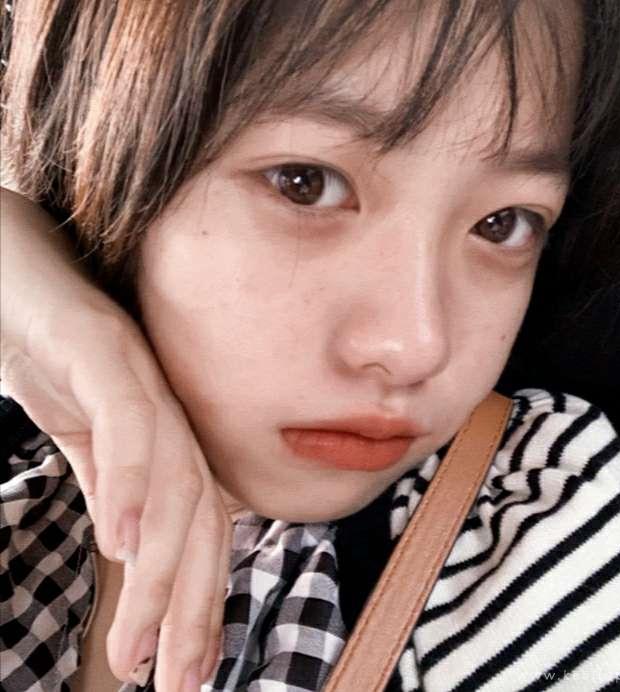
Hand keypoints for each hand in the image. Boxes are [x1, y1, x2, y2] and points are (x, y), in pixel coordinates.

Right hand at [1, 188, 240, 688]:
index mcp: (163, 434)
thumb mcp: (79, 429)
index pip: (197, 527)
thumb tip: (129, 543)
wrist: (13, 258)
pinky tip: (122, 538)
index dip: (197, 599)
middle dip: (191, 603)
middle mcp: (167, 410)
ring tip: (140, 644)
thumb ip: (111, 479)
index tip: (183, 671)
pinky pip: (129, 417)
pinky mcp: (103, 344)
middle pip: (199, 516)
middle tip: (173, 684)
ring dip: (160, 566)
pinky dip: (130, 478)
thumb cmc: (47, 343)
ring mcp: (139, 376)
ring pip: (172, 480)